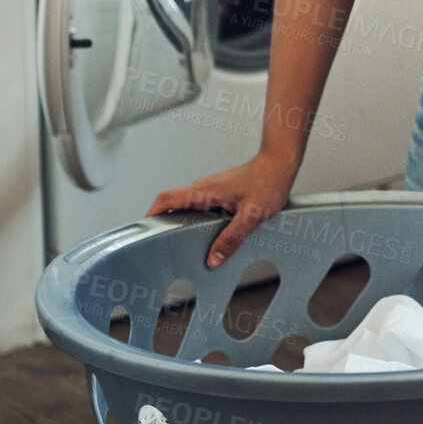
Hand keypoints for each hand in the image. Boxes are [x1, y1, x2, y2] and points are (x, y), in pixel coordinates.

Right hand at [146, 153, 294, 268]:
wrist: (280, 164)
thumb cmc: (268, 182)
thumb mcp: (252, 216)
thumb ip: (232, 238)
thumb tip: (213, 259)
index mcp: (204, 191)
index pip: (167, 199)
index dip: (151, 213)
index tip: (142, 230)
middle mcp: (203, 189)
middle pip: (173, 205)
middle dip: (163, 224)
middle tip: (159, 246)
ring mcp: (211, 190)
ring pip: (187, 208)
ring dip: (181, 223)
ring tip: (180, 247)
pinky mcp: (219, 193)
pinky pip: (200, 208)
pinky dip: (195, 221)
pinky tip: (204, 237)